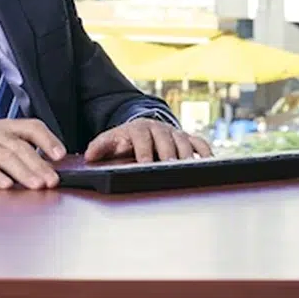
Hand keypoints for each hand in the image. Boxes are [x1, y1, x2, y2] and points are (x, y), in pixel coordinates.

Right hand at [0, 119, 66, 189]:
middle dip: (39, 164)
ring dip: (23, 171)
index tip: (61, 155)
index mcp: (6, 127)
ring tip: (36, 184)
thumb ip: (21, 151)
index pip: (32, 127)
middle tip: (52, 180)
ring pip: (4, 156)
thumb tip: (50, 169)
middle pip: (20, 146)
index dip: (48, 139)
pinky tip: (6, 186)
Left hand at [84, 117, 212, 163]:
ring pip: (185, 141)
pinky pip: (200, 143)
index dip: (144, 150)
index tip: (145, 164)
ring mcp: (175, 133)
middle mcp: (159, 129)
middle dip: (168, 153)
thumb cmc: (127, 140)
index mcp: (139, 129)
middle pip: (166, 139)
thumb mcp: (112, 140)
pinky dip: (206, 153)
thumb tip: (89, 155)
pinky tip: (209, 164)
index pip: (142, 137)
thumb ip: (100, 147)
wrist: (145, 128)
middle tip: (171, 167)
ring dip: (188, 155)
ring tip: (190, 169)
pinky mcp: (188, 138)